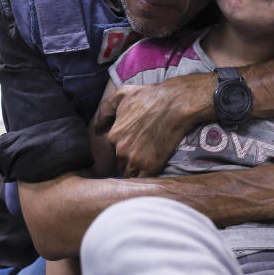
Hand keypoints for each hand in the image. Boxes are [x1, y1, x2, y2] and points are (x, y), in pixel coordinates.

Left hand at [92, 73, 214, 176]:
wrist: (176, 103)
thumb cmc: (150, 96)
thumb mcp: (122, 94)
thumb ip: (106, 110)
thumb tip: (97, 128)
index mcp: (114, 135)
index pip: (113, 150)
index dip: (123, 148)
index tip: (133, 144)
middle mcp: (122, 150)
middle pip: (120, 163)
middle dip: (128, 160)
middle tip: (141, 153)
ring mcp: (136, 160)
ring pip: (130, 174)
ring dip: (136, 170)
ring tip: (146, 164)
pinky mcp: (151, 167)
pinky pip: (143, 180)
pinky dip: (145, 178)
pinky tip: (152, 169)